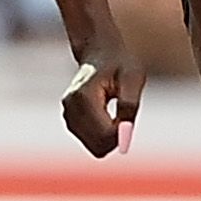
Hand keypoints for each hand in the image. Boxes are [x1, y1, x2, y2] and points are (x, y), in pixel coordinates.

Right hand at [59, 40, 144, 157]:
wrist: (100, 52)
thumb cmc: (120, 64)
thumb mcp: (132, 79)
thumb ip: (129, 106)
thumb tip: (125, 136)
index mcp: (84, 97)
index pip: (104, 135)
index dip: (122, 133)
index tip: (128, 117)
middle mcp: (70, 107)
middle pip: (98, 146)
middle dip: (116, 138)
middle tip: (124, 116)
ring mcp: (67, 115)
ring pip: (95, 147)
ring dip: (110, 136)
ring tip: (114, 111)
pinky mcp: (69, 121)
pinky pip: (91, 143)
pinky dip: (103, 135)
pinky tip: (106, 114)